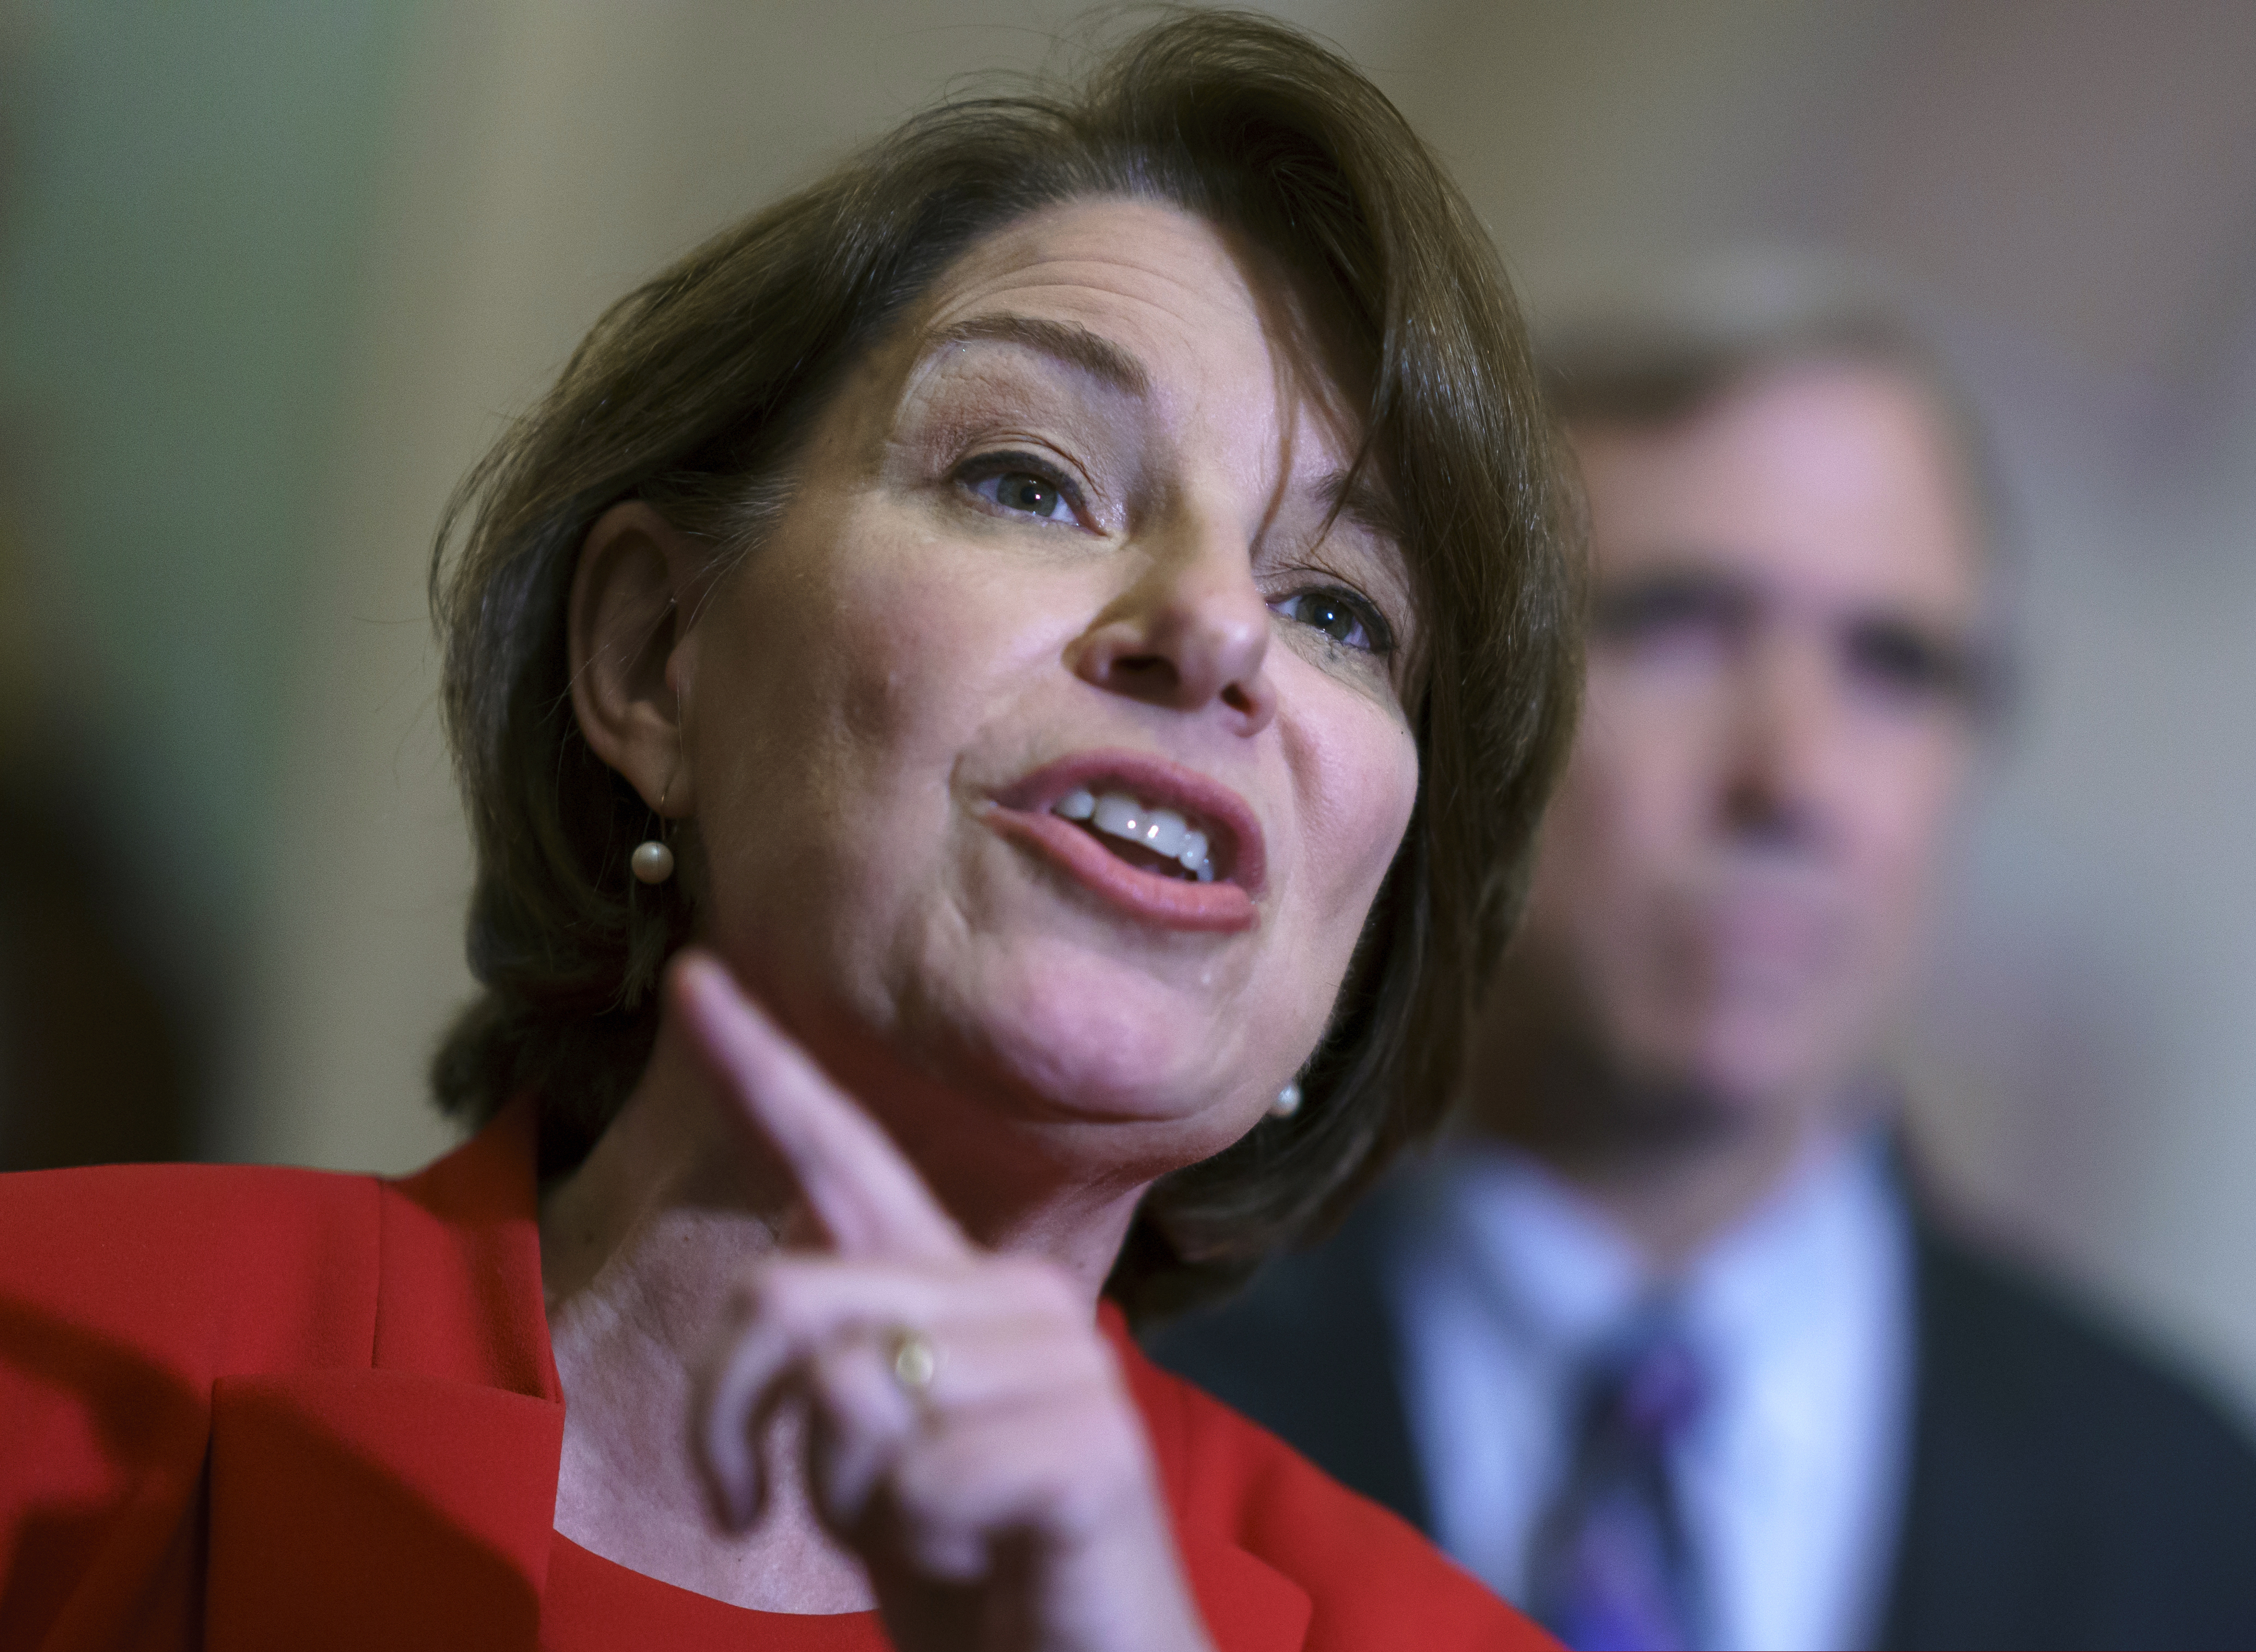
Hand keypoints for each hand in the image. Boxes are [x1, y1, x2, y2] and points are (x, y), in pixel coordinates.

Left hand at [672, 952, 1216, 1651]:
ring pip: (842, 1393)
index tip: (694, 974)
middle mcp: (1010, 1296)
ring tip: (921, 1533)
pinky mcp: (1090, 1445)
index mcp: (949, 1287)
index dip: (763, 1066)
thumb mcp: (865, 1459)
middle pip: (780, 1297)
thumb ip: (830, 1366)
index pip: (843, 1153)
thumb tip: (777, 1300)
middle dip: (722, 1419)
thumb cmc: (970, 1571)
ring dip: (844, 1503)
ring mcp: (1061, 1362)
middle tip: (741, 1507)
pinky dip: (918, 1549)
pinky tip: (978, 1557)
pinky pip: (918, 1477)